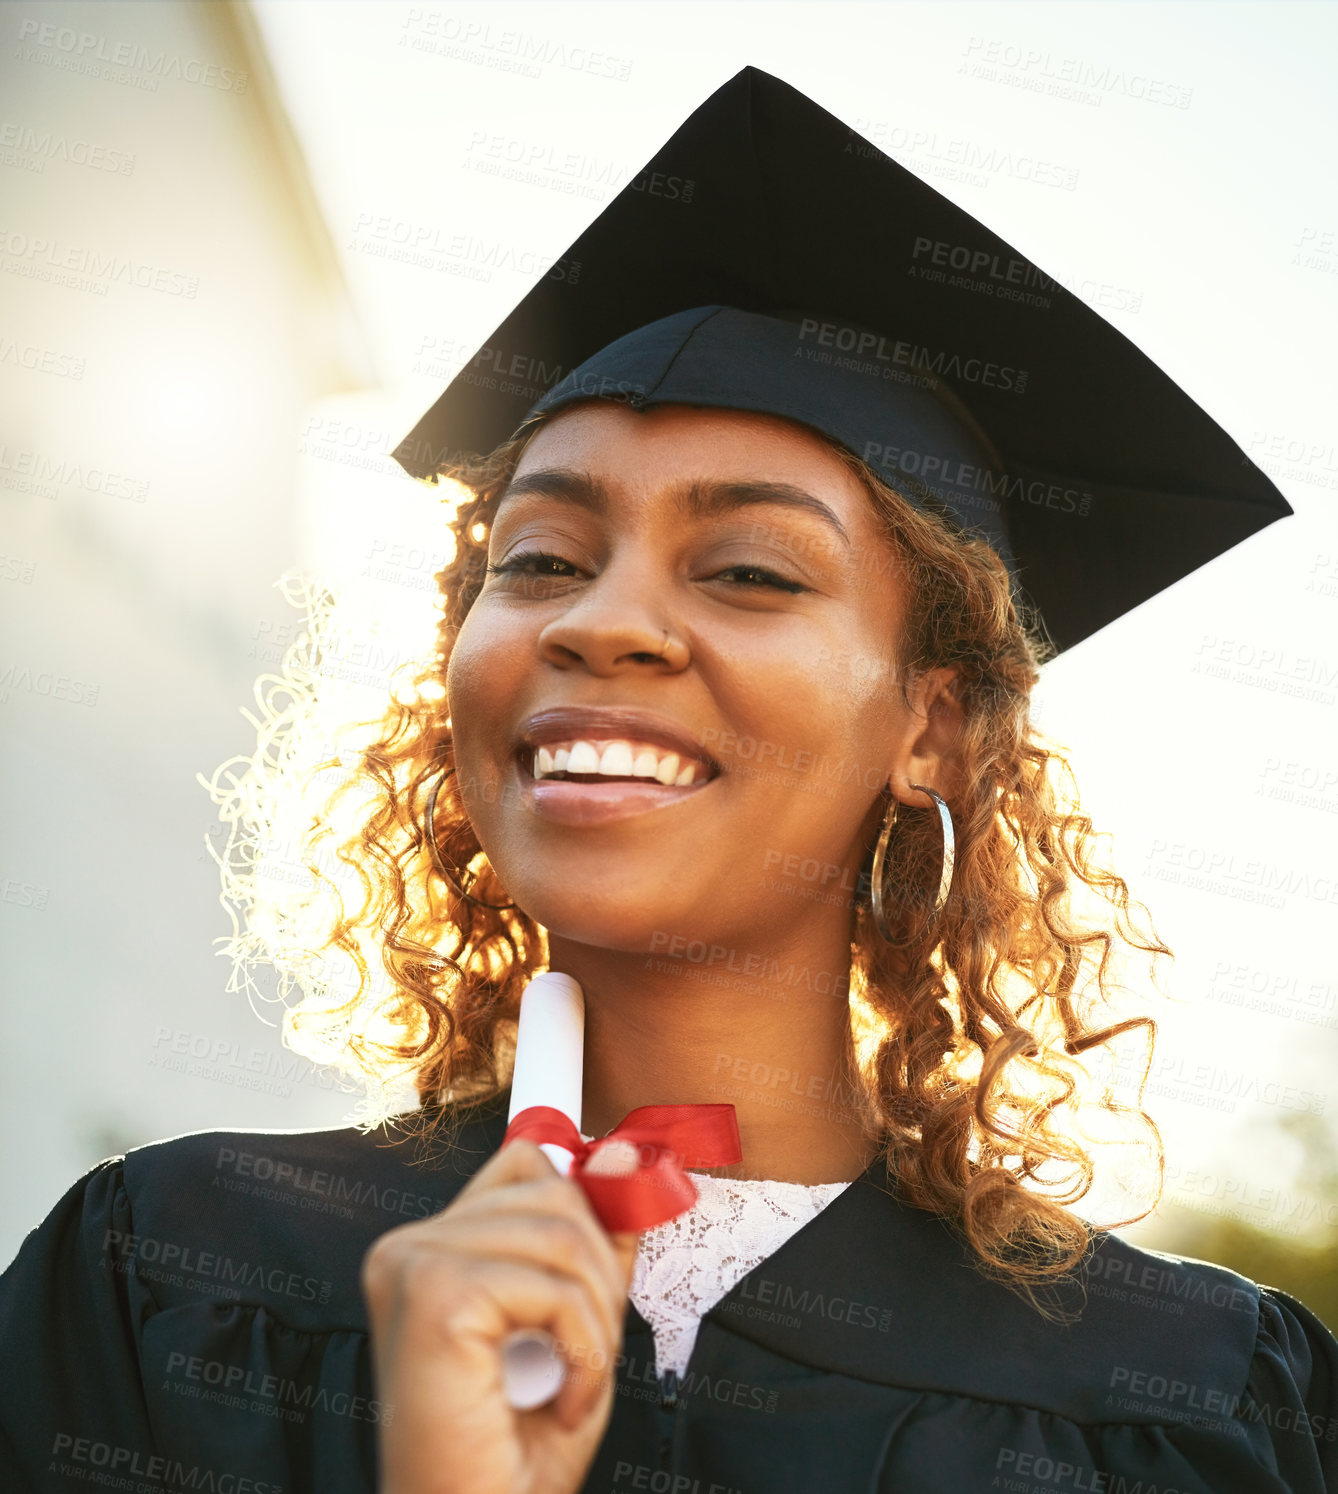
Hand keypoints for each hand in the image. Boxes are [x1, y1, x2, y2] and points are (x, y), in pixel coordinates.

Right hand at [362, 1139, 640, 1493]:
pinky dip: (586, 1350)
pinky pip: (554, 1286)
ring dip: (597, 1320)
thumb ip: (596, 1243)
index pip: (524, 1164)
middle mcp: (406, 1247)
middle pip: (550, 1190)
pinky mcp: (435, 1297)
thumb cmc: (514, 1458)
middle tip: (585, 1356)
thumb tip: (626, 1159)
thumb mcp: (575, 1327)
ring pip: (560, 1233)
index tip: (605, 1281)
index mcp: (428, 1249)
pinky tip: (562, 1402)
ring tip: (573, 1382)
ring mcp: (413, 1265)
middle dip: (599, 1276)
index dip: (585, 1212)